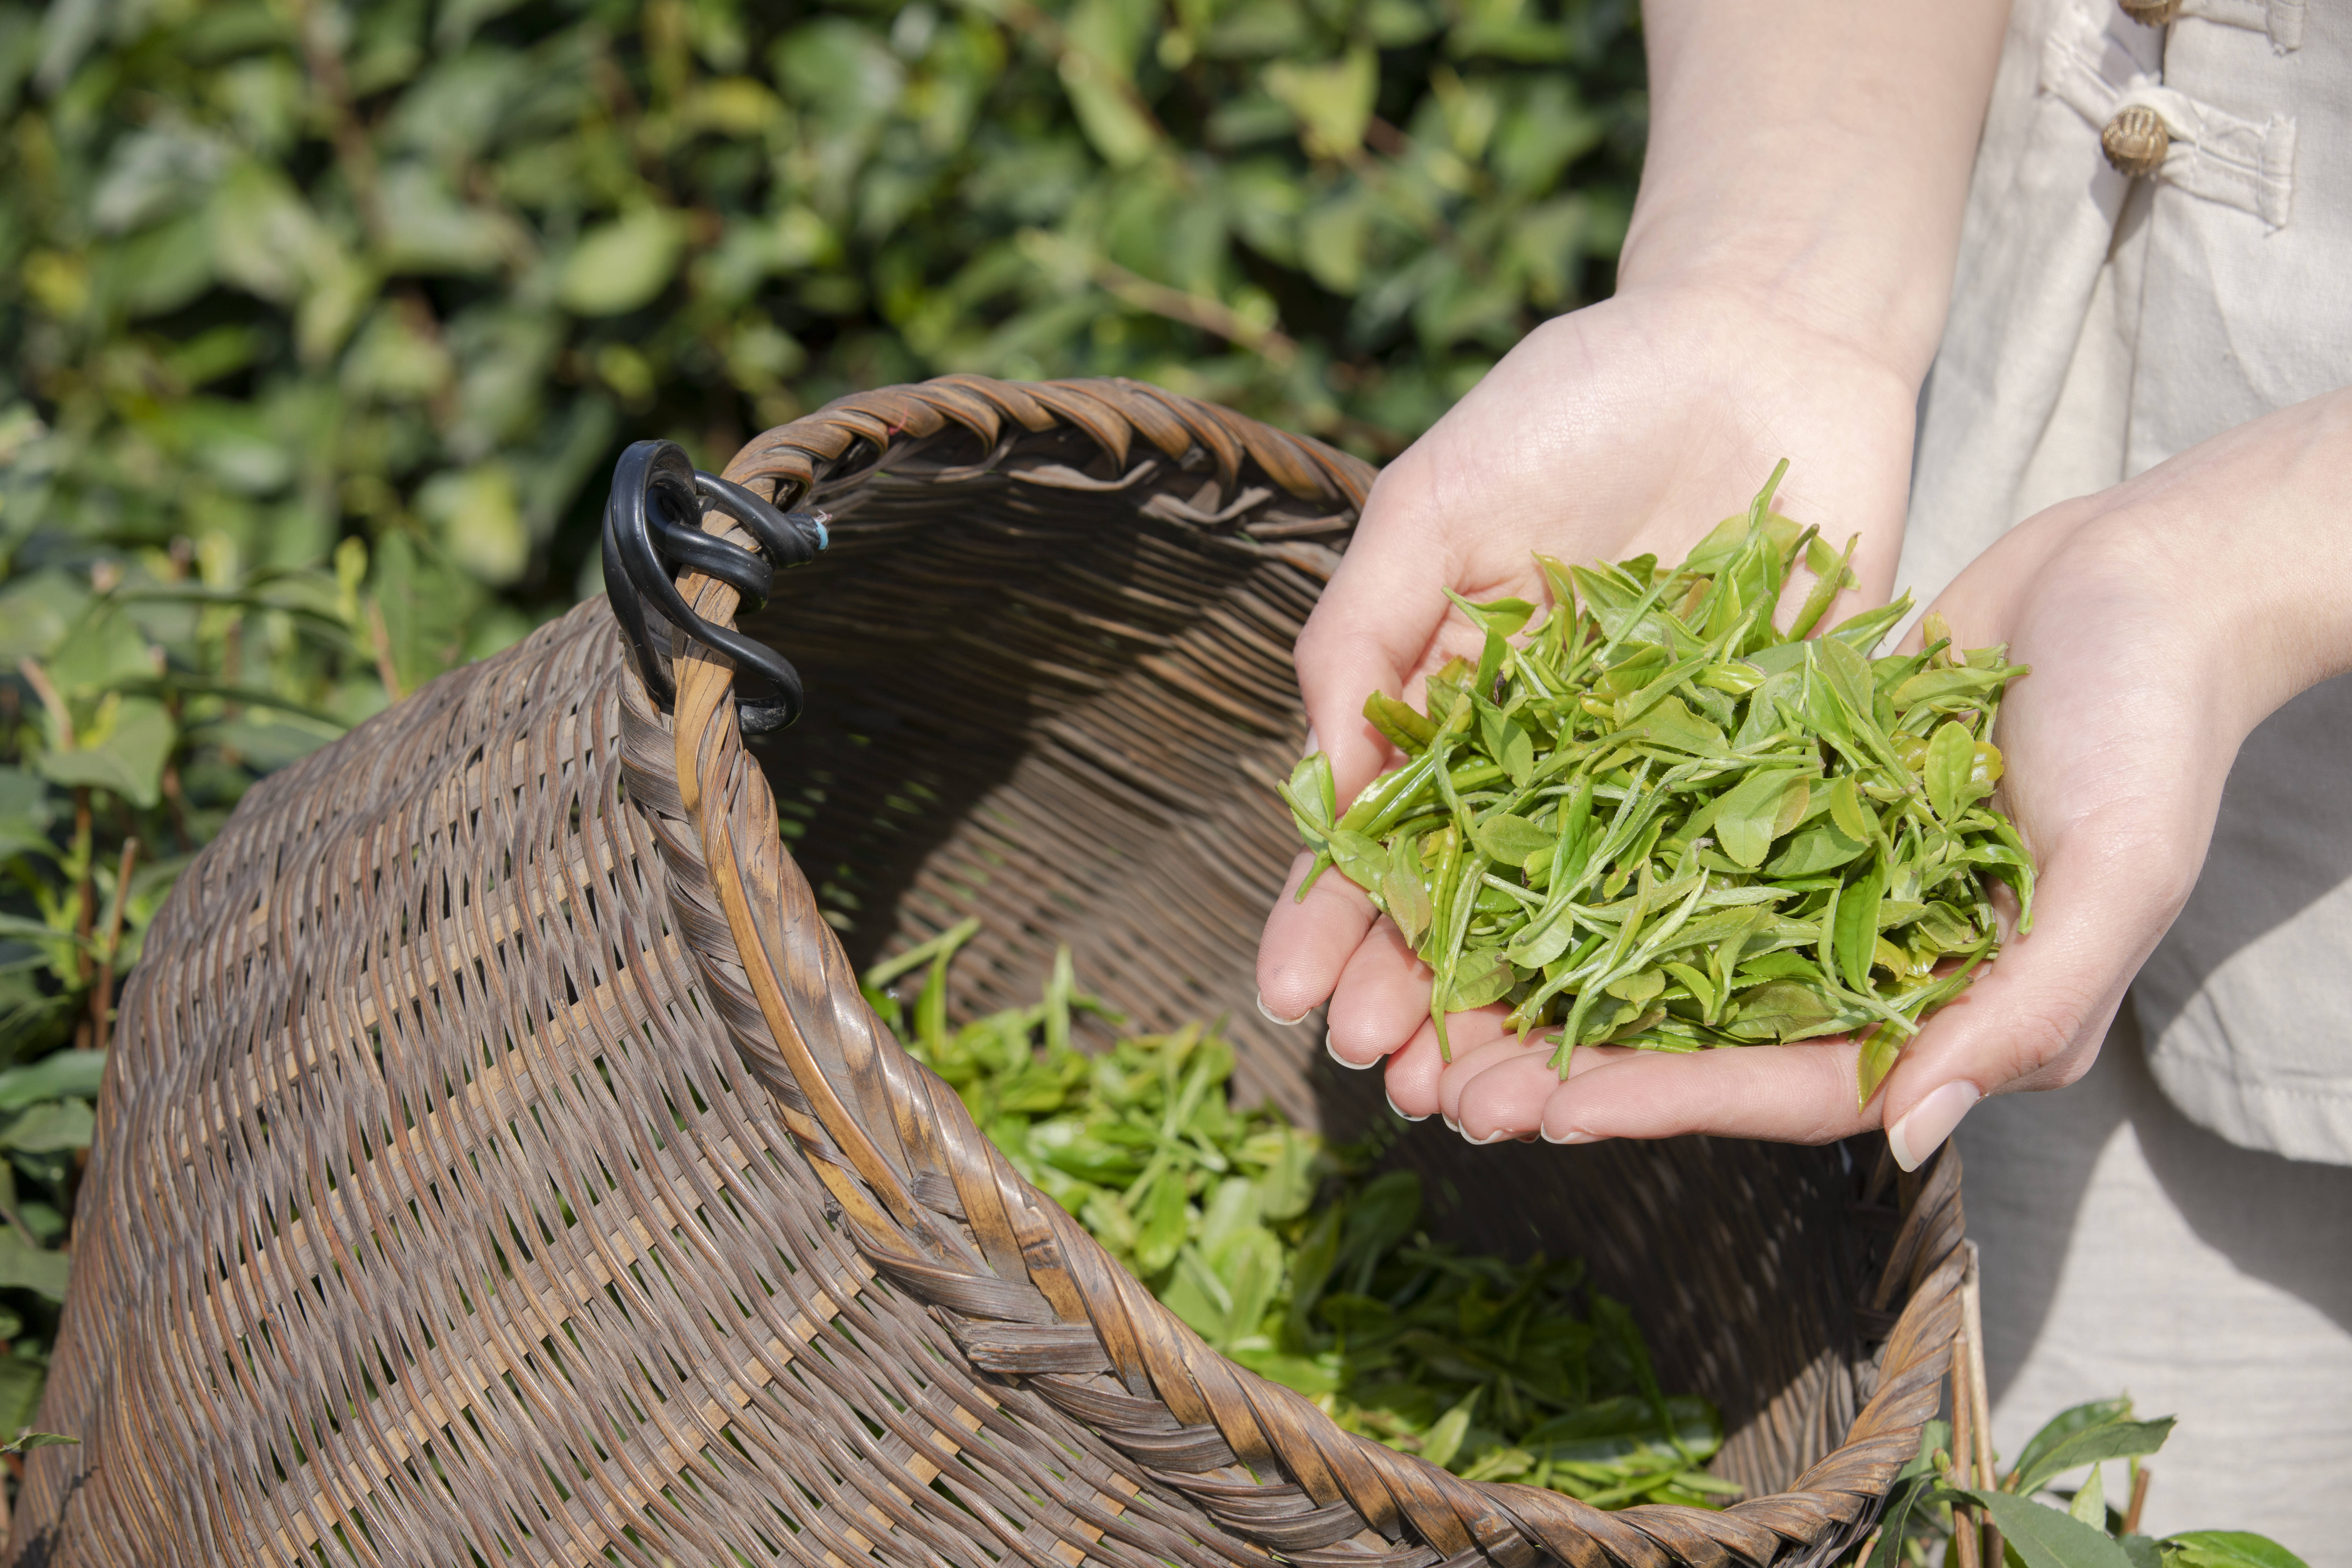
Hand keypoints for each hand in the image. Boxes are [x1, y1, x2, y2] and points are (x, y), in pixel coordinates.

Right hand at [1255, 279, 1923, 1117]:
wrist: (1763, 341)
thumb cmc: (1576, 401)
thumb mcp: (1436, 499)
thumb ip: (1364, 632)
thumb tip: (1321, 783)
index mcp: (1451, 697)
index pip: (1375, 832)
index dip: (1333, 917)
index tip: (1297, 999)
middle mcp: (1542, 755)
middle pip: (1467, 898)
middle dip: (1417, 988)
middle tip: (1386, 1073)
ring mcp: (1651, 773)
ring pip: (1576, 920)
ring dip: (1520, 1008)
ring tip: (1476, 1096)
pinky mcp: (1764, 769)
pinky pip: (1711, 883)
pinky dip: (1662, 965)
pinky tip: (1620, 1044)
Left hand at [1430, 388, 2351, 1161]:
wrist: (2145, 582)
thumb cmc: (2157, 726)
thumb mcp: (2115, 872)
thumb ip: (2026, 1008)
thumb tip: (1912, 1135)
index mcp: (1951, 1009)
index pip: (1790, 1083)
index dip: (1672, 1099)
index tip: (1552, 1109)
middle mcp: (1874, 959)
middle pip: (1705, 1035)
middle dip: (1584, 1061)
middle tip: (1454, 1085)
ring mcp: (1824, 878)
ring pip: (1667, 949)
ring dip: (1560, 975)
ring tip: (1444, 994)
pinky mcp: (1788, 796)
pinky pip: (1675, 845)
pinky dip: (1592, 864)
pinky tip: (1494, 871)